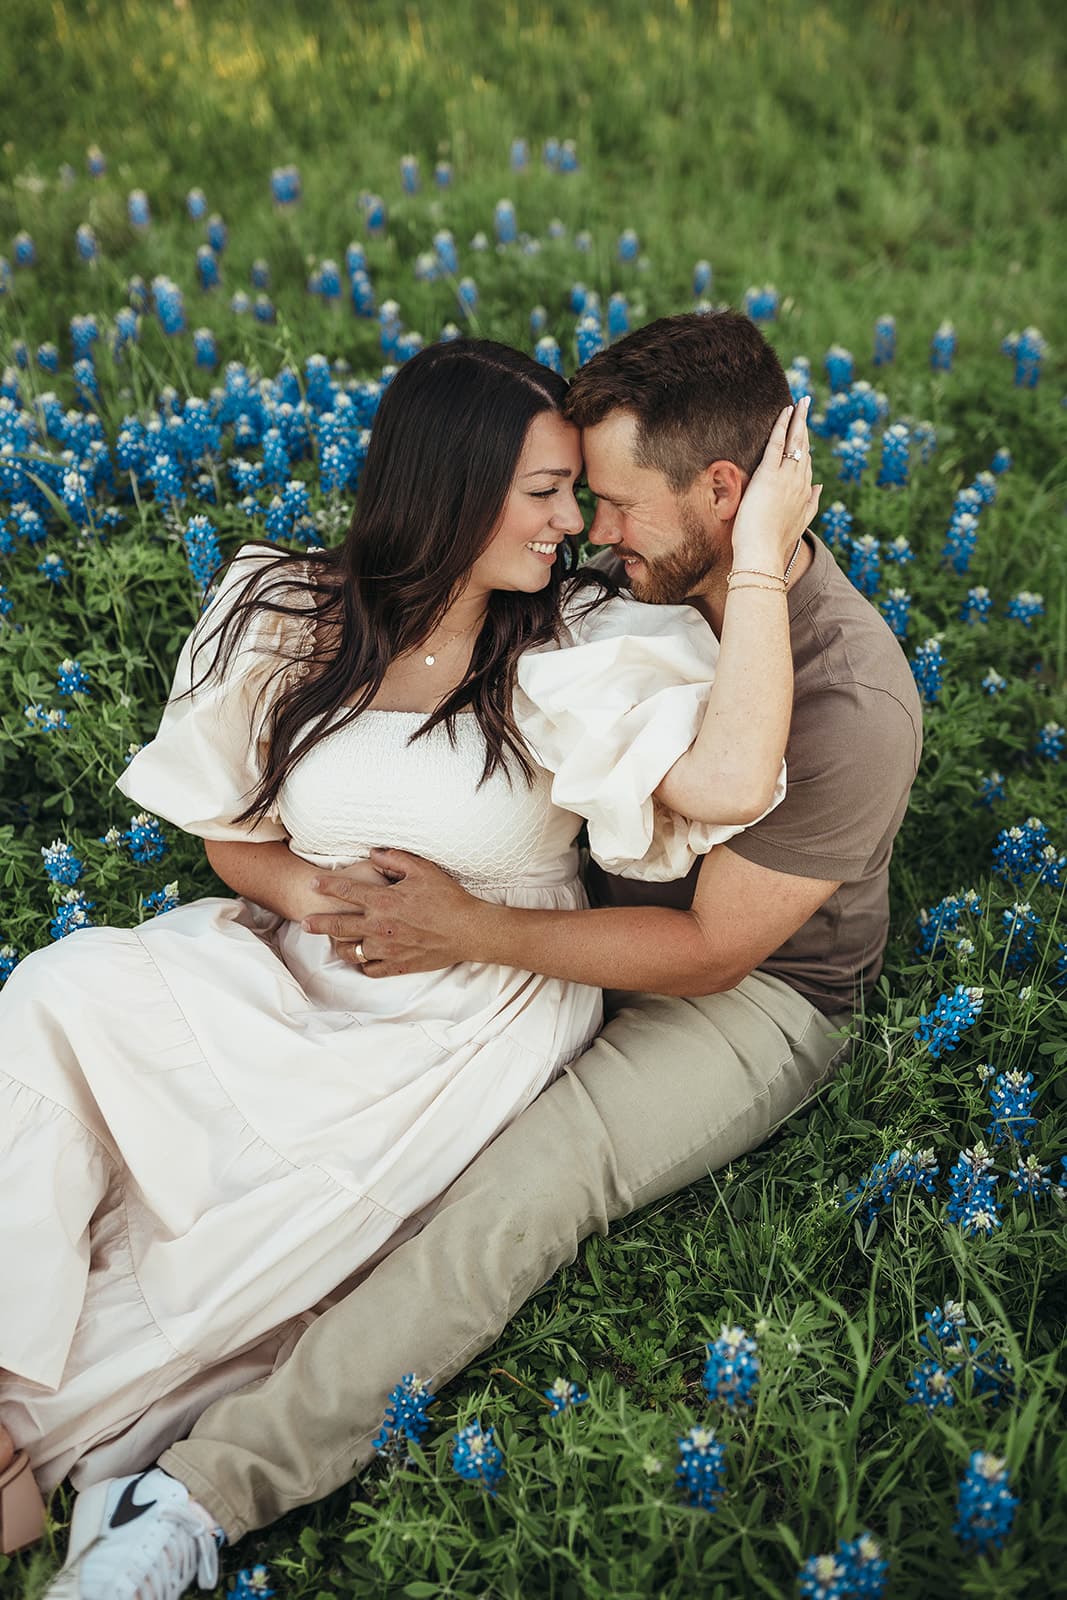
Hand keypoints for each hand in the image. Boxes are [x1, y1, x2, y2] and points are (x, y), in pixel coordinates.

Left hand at [300, 849, 488, 975]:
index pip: (346, 891)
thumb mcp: (423, 870)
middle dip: (318, 923)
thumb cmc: (448, 898)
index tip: (313, 884)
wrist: (468, 931)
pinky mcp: (398, 965)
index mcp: (384, 901)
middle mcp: (380, 926)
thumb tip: (374, 853)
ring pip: (351, 951)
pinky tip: (363, 959)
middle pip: (339, 925)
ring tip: (336, 943)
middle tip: (305, 923)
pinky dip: (364, 964)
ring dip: (340, 946)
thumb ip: (395, 859)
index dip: (327, 886)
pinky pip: (371, 969)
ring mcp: (387, 949)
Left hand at [730, 397, 821, 575]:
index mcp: (804, 495)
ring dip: (798, 420)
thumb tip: (819, 487)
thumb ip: (811, 504)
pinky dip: (783, 425)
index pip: (807, 464)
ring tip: (800, 402)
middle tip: (806, 404)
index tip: (804, 431)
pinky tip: (786, 411)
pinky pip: (778, 444)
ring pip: (796, 442)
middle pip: (805, 448)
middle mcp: (799, 483)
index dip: (806, 446)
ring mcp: (786, 478)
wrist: (763, 556)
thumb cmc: (774, 545)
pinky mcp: (769, 476)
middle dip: (806, 425)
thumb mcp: (798, 524)